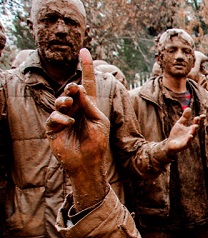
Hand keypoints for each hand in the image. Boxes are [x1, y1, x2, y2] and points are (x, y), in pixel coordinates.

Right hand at [46, 48, 110, 210]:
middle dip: (71, 88)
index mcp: (89, 106)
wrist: (89, 163)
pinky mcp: (54, 129)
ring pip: (60, 102)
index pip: (87, 83)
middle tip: (74, 88)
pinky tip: (68, 123)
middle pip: (70, 92)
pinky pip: (53, 117)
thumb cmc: (97, 143)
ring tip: (69, 104)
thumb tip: (78, 88)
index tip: (84, 50)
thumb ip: (89, 105)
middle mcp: (76, 109)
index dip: (86, 68)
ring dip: (64, 101)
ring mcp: (64, 118)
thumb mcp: (99, 121)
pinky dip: (61, 118)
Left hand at [166, 108, 203, 154]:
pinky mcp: (184, 145)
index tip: (203, 115)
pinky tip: (190, 136)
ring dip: (194, 131)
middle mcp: (191, 134)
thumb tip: (189, 108)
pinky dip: (189, 140)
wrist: (170, 144)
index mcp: (191, 129)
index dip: (200, 120)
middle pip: (196, 129)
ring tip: (195, 126)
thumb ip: (185, 117)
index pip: (197, 124)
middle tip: (197, 118)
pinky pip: (188, 142)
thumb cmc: (176, 134)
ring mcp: (188, 140)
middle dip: (197, 124)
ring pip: (193, 135)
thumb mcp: (180, 123)